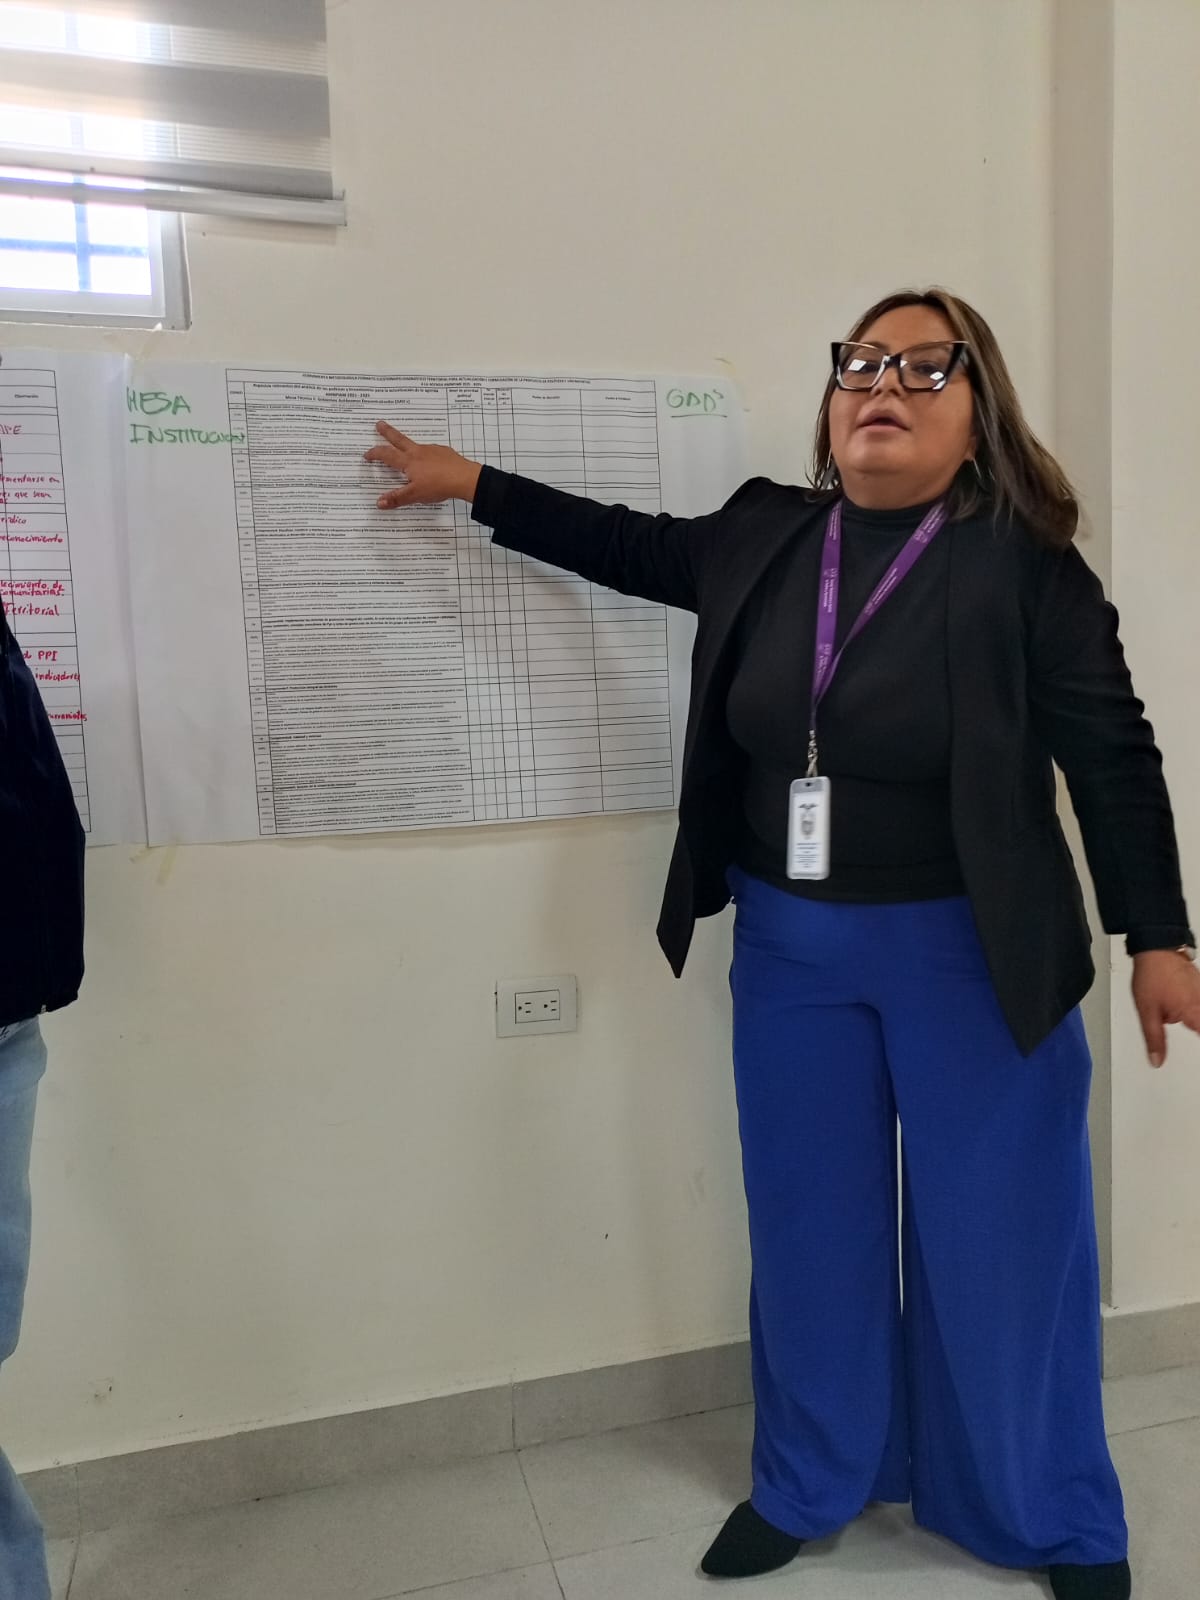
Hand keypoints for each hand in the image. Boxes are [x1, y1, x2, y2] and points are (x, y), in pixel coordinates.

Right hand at [364, 422, 481, 508]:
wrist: (464, 478)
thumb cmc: (438, 485)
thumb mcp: (415, 495)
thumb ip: (397, 498)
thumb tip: (379, 503)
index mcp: (408, 462)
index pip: (386, 455)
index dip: (375, 454)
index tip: (367, 454)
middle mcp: (418, 452)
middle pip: (399, 439)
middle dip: (387, 432)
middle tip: (379, 423)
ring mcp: (431, 450)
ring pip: (415, 444)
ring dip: (407, 443)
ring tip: (405, 446)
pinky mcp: (444, 452)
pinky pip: (431, 451)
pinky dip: (426, 453)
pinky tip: (429, 460)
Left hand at [1131, 950, 1199, 1066]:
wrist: (1156, 947)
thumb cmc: (1152, 975)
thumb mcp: (1147, 1012)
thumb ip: (1154, 1038)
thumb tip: (1157, 1060)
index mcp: (1194, 1012)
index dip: (1197, 1035)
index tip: (1193, 1046)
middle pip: (1199, 1024)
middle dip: (1192, 1026)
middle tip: (1167, 1014)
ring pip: (1198, 1012)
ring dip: (1190, 1016)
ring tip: (1168, 1001)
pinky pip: (1198, 1001)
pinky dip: (1192, 1005)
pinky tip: (1174, 997)